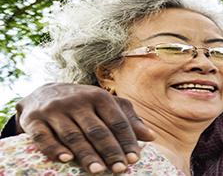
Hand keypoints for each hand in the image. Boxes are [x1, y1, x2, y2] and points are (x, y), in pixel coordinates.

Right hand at [16, 82, 155, 173]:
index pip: (117, 122)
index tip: (134, 159)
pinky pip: (43, 137)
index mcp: (99, 97)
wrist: (43, 92)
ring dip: (86, 154)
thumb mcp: (106, 105)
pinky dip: (54, 149)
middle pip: (97, 130)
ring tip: (98, 171)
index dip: (126, 141)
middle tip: (119, 169)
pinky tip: (66, 160)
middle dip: (109, 151)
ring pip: (73, 136)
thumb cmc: (83, 103)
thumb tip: (151, 136)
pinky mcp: (33, 120)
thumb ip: (128, 119)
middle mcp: (77, 101)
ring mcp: (54, 110)